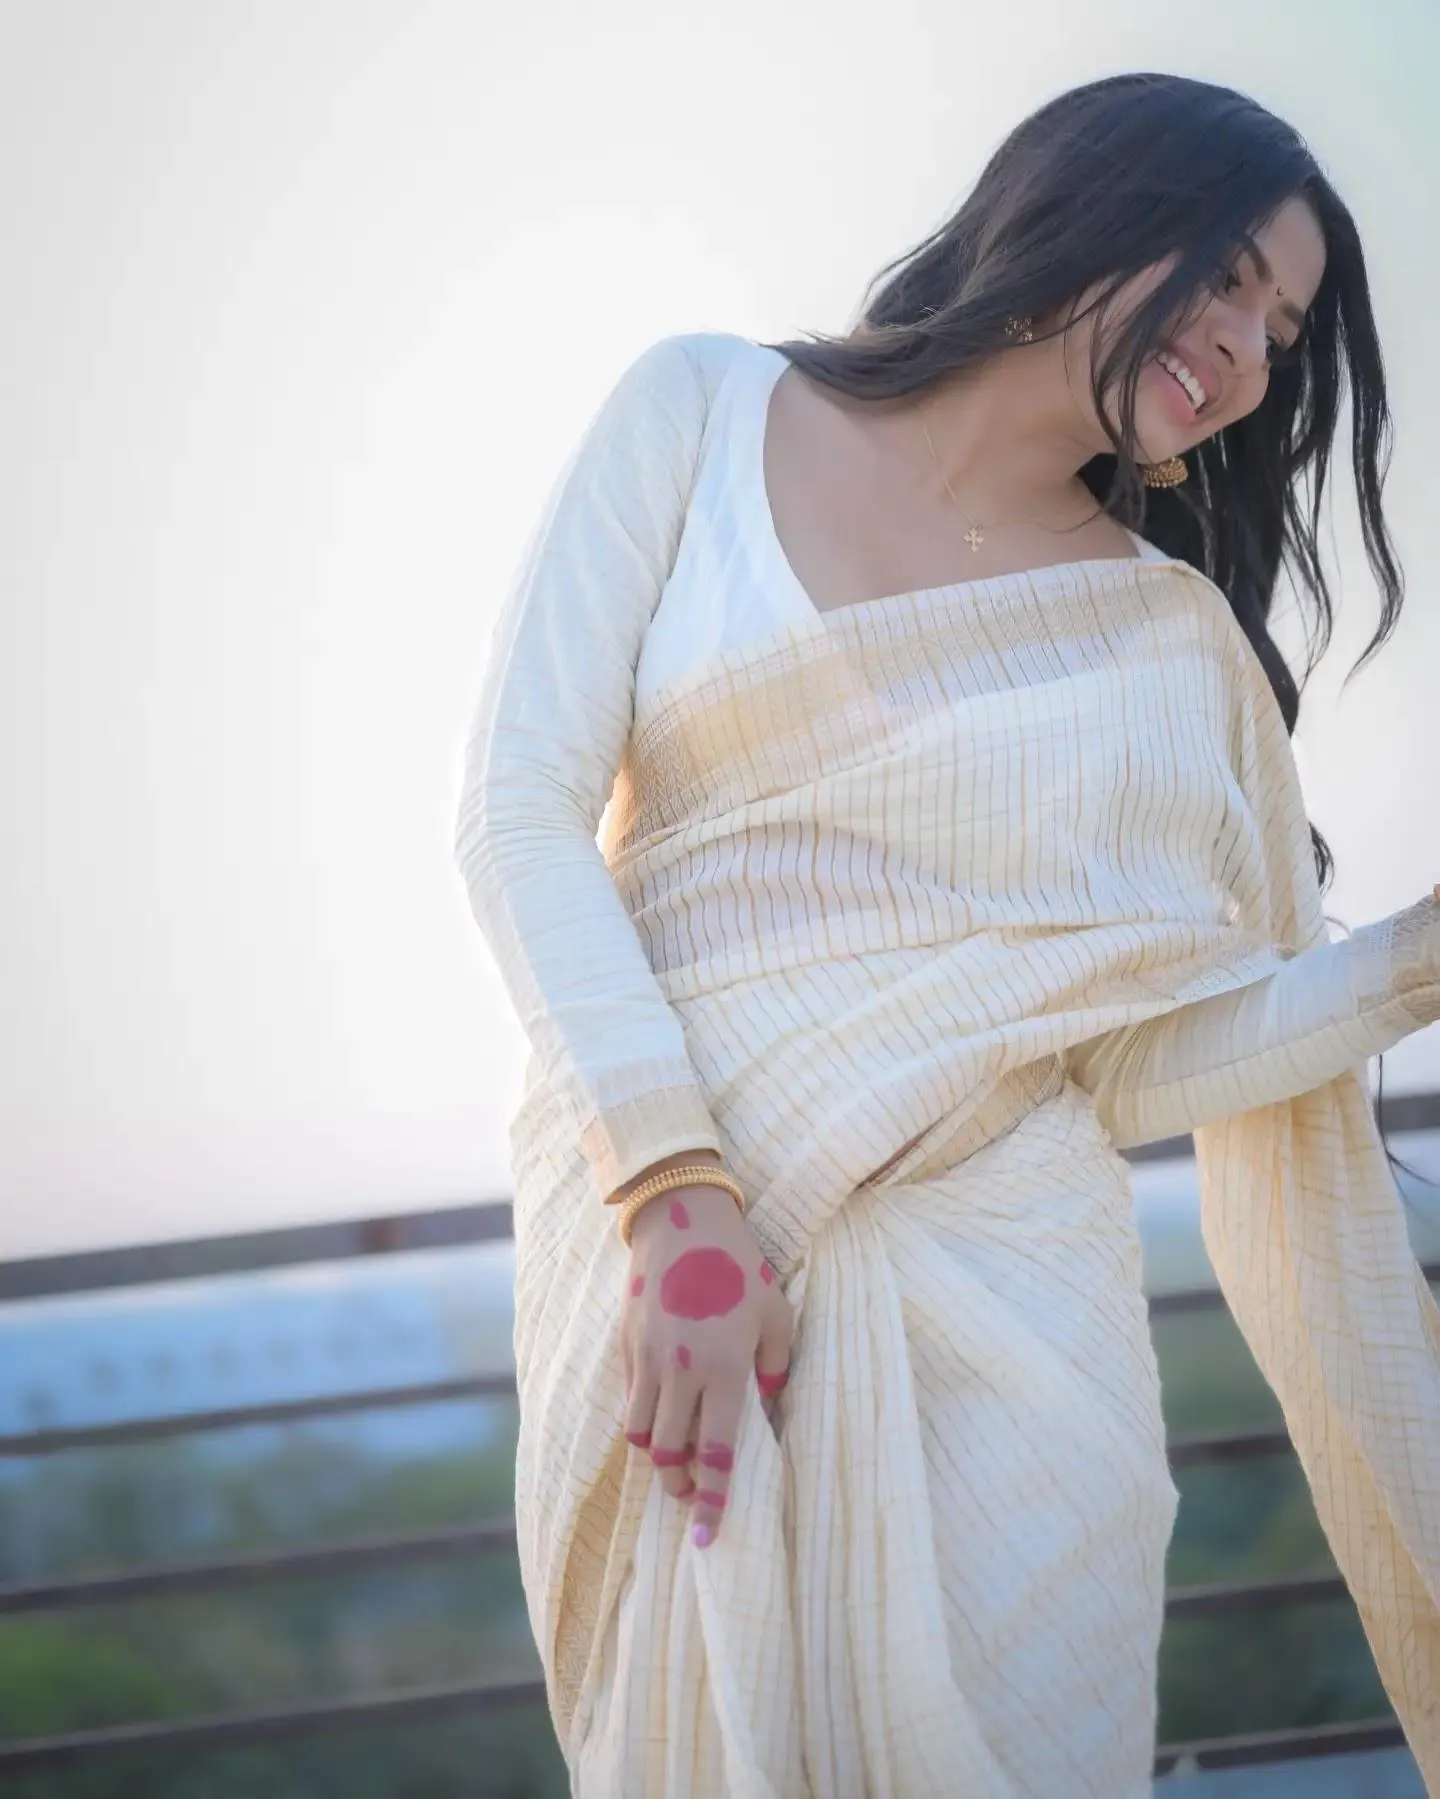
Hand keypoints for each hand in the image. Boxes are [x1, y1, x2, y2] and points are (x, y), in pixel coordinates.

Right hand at [620, 1180, 792, 1549]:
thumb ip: (775, 1366)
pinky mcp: (626, 1344)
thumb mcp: (775, 1315)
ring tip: (672, 1458)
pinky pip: (628, 1397)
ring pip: (638, 1433)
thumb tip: (766, 1405)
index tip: (708, 1537)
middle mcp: (680, 1372)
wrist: (682, 1221)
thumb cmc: (739, 1267)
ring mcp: (647, 1359)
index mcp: (723, 1370)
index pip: (715, 1453)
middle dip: (678, 1485)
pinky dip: (640, 1416)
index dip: (712, 1500)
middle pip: (667, 1453)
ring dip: (654, 1456)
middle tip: (690, 1494)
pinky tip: (657, 1411)